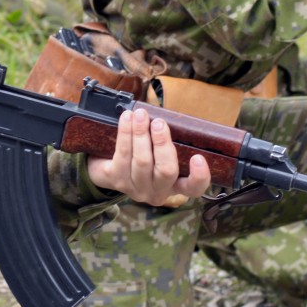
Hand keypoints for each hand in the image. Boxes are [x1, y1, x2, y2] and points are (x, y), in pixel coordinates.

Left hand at [86, 108, 211, 206]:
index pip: (193, 188)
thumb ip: (167, 142)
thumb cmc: (142, 155)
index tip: (198, 157)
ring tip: (140, 114)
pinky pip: (123, 154)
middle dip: (162, 143)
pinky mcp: (116, 180)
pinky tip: (126, 119)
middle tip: (159, 123)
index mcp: (174, 185)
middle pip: (166, 171)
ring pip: (142, 161)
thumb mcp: (159, 154)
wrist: (107, 167)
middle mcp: (157, 192)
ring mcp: (136, 188)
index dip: (199, 176)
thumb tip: (167, 118)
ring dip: (141, 133)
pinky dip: (125, 133)